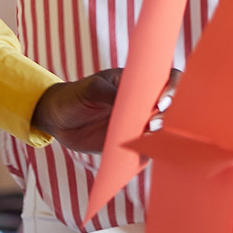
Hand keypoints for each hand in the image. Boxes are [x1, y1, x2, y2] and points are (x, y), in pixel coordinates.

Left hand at [34, 67, 181, 155]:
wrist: (58, 120)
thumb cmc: (76, 96)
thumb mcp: (92, 89)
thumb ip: (112, 95)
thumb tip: (133, 105)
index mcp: (141, 83)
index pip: (170, 80)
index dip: (174, 89)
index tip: (161, 102)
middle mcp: (146, 104)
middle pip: (174, 108)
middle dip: (170, 116)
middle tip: (152, 124)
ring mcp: (140, 124)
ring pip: (164, 130)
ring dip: (162, 135)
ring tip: (145, 137)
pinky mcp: (133, 144)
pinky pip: (149, 149)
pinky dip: (150, 151)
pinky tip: (142, 152)